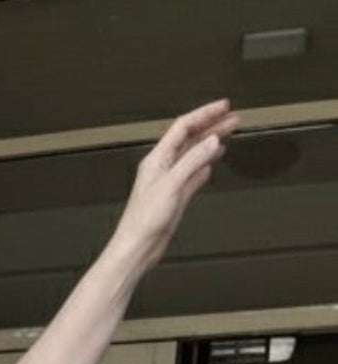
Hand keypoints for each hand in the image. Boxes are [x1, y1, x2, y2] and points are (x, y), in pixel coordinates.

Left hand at [113, 100, 236, 270]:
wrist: (138, 248)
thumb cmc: (143, 220)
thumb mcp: (171, 184)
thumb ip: (192, 161)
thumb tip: (212, 141)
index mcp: (157, 159)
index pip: (183, 127)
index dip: (204, 114)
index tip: (224, 107)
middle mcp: (163, 168)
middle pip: (191, 139)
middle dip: (212, 126)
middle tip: (233, 118)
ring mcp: (171, 182)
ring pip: (194, 156)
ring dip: (212, 143)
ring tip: (230, 133)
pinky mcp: (176, 198)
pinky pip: (193, 176)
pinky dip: (204, 166)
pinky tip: (213, 162)